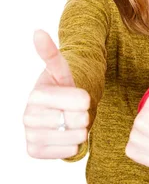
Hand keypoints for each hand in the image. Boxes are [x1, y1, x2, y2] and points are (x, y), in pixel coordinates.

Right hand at [23, 30, 89, 158]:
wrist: (57, 113)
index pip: (82, 100)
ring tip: (70, 122)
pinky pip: (71, 151)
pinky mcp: (35, 151)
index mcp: (36, 95)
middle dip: (84, 115)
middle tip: (74, 111)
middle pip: (80, 119)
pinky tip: (66, 135)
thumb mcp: (62, 71)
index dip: (86, 99)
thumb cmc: (63, 89)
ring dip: (81, 130)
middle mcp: (27, 116)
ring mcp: (30, 135)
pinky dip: (75, 144)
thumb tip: (37, 32)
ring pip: (77, 137)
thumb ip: (52, 54)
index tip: (79, 97)